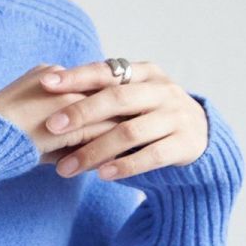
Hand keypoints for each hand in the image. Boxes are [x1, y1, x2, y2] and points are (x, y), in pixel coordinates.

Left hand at [36, 61, 208, 179]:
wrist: (200, 139)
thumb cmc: (149, 118)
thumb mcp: (131, 101)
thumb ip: (101, 96)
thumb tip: (48, 91)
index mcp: (145, 73)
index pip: (106, 71)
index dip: (76, 76)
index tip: (45, 83)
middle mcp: (162, 90)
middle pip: (118, 98)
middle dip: (81, 112)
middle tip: (50, 127)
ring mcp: (176, 116)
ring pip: (131, 131)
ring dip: (95, 150)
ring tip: (66, 168)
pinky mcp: (186, 143)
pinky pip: (152, 155)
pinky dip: (125, 165)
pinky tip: (102, 175)